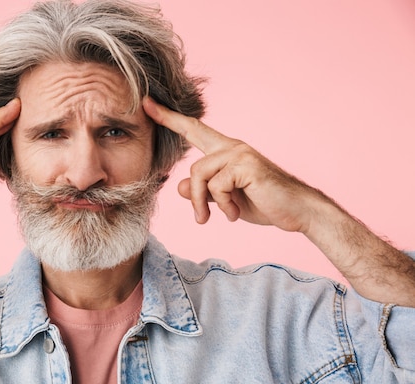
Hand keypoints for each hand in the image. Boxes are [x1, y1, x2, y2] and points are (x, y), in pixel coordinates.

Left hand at [143, 96, 329, 233]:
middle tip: (200, 220)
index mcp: (225, 151)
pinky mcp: (246, 165)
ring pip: (201, 177)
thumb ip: (204, 192)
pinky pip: (216, 186)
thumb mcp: (226, 200)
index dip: (169, 118)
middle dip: (196, 196)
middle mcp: (231, 147)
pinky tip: (236, 213)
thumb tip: (181, 187)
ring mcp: (239, 154)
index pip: (192, 130)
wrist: (297, 210)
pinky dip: (223, 205)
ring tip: (224, 217)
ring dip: (207, 204)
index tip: (146, 103)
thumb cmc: (263, 202)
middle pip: (193, 166)